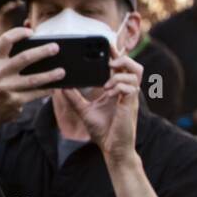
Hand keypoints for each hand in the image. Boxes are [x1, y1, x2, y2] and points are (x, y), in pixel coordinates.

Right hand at [0, 27, 66, 132]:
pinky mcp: (14, 101)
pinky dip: (46, 90)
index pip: (5, 40)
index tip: (32, 31)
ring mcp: (6, 87)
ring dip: (50, 75)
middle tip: (55, 48)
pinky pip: (35, 94)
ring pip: (34, 79)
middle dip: (42, 52)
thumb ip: (8, 52)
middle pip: (24, 58)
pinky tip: (54, 87)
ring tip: (62, 71)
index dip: (19, 33)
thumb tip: (29, 29)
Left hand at [63, 47, 141, 165]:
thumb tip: (61, 86)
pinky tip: (108, 93)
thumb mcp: (84, 111)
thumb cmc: (102, 131)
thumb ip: (74, 98)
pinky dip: (119, 86)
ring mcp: (130, 98)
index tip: (106, 46)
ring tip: (107, 83)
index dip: (116, 55)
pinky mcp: (130, 106)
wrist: (112, 149)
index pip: (122, 67)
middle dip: (123, 58)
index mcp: (117, 90)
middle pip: (135, 66)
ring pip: (136, 73)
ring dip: (119, 74)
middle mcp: (126, 92)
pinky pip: (130, 88)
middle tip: (109, 62)